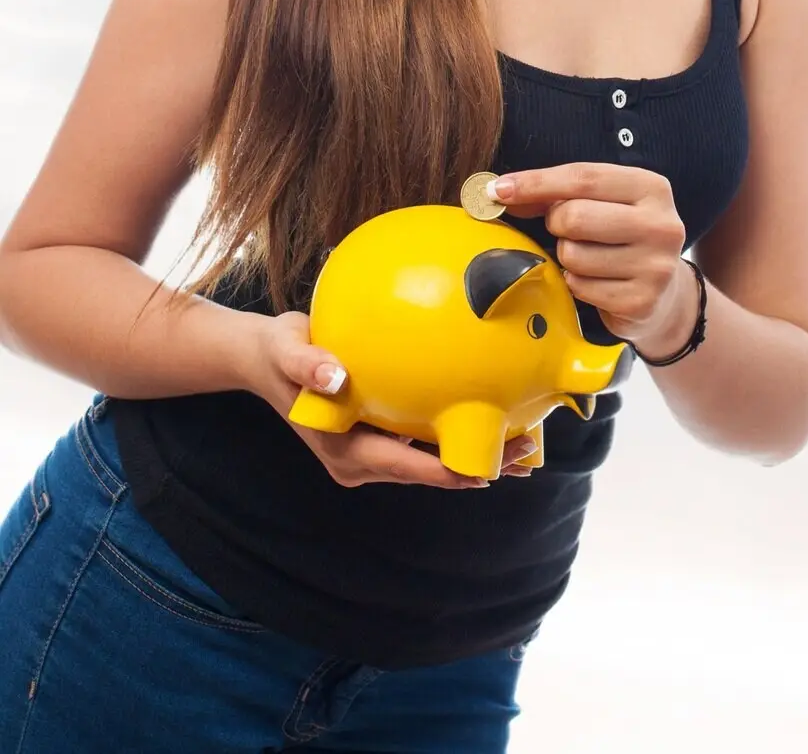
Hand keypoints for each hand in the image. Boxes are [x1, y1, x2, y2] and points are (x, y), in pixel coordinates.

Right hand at [239, 310, 536, 488]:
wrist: (263, 359)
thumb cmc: (278, 353)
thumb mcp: (287, 351)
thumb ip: (308, 364)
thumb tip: (333, 376)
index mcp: (346, 451)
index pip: (410, 468)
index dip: (453, 472)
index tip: (494, 465)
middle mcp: (361, 461)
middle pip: (431, 472)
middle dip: (478, 465)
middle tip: (529, 449)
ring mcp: (371, 453)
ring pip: (432, 462)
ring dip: (474, 453)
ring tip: (525, 440)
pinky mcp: (379, 437)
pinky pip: (425, 443)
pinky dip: (457, 435)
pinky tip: (492, 417)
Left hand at [493, 163, 698, 357]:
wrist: (665, 292)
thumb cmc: (620, 237)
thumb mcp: (602, 203)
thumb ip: (557, 193)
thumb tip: (500, 192)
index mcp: (652, 188)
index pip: (583, 177)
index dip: (536, 182)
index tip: (498, 189)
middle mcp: (661, 224)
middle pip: (574, 216)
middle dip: (556, 224)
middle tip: (566, 230)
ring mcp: (655, 266)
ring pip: (572, 255)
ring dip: (566, 257)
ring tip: (589, 257)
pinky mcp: (641, 301)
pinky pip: (579, 287)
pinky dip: (575, 283)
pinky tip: (596, 281)